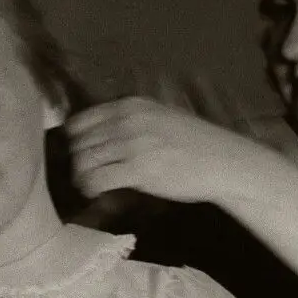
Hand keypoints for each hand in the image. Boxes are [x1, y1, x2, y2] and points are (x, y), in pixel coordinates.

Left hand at [66, 97, 243, 203]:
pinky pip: (96, 179)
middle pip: (79, 143)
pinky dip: (90, 188)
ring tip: (88, 185)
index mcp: (130, 105)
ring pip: (83, 161)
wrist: (223, 161)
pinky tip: (95, 192)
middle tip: (84, 174)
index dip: (74, 141)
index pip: (81, 121)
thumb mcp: (158, 117)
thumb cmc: (193, 143)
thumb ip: (128, 121)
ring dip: (81, 177)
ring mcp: (132, 144)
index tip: (79, 154)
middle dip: (77, 161)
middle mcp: (127, 120)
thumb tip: (97, 137)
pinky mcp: (138, 169)